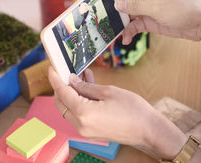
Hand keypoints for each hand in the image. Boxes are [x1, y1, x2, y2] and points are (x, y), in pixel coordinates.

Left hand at [48, 67, 186, 159]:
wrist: (148, 129)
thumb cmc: (132, 110)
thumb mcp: (108, 91)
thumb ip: (86, 87)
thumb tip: (72, 81)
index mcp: (84, 113)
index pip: (63, 93)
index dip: (55, 79)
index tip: (52, 69)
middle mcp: (81, 125)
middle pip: (62, 103)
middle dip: (62, 87)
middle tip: (67, 71)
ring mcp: (85, 130)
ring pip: (69, 109)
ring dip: (72, 93)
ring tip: (81, 76)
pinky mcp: (91, 131)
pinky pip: (79, 114)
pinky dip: (79, 101)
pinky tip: (87, 87)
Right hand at [111, 0, 200, 43]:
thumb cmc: (181, 9)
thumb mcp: (156, 7)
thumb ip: (135, 6)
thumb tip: (116, 3)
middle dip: (110, 6)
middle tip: (97, 16)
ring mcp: (145, 10)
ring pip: (126, 14)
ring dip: (118, 23)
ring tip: (108, 32)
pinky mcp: (150, 22)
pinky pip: (134, 26)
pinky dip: (129, 32)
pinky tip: (125, 40)